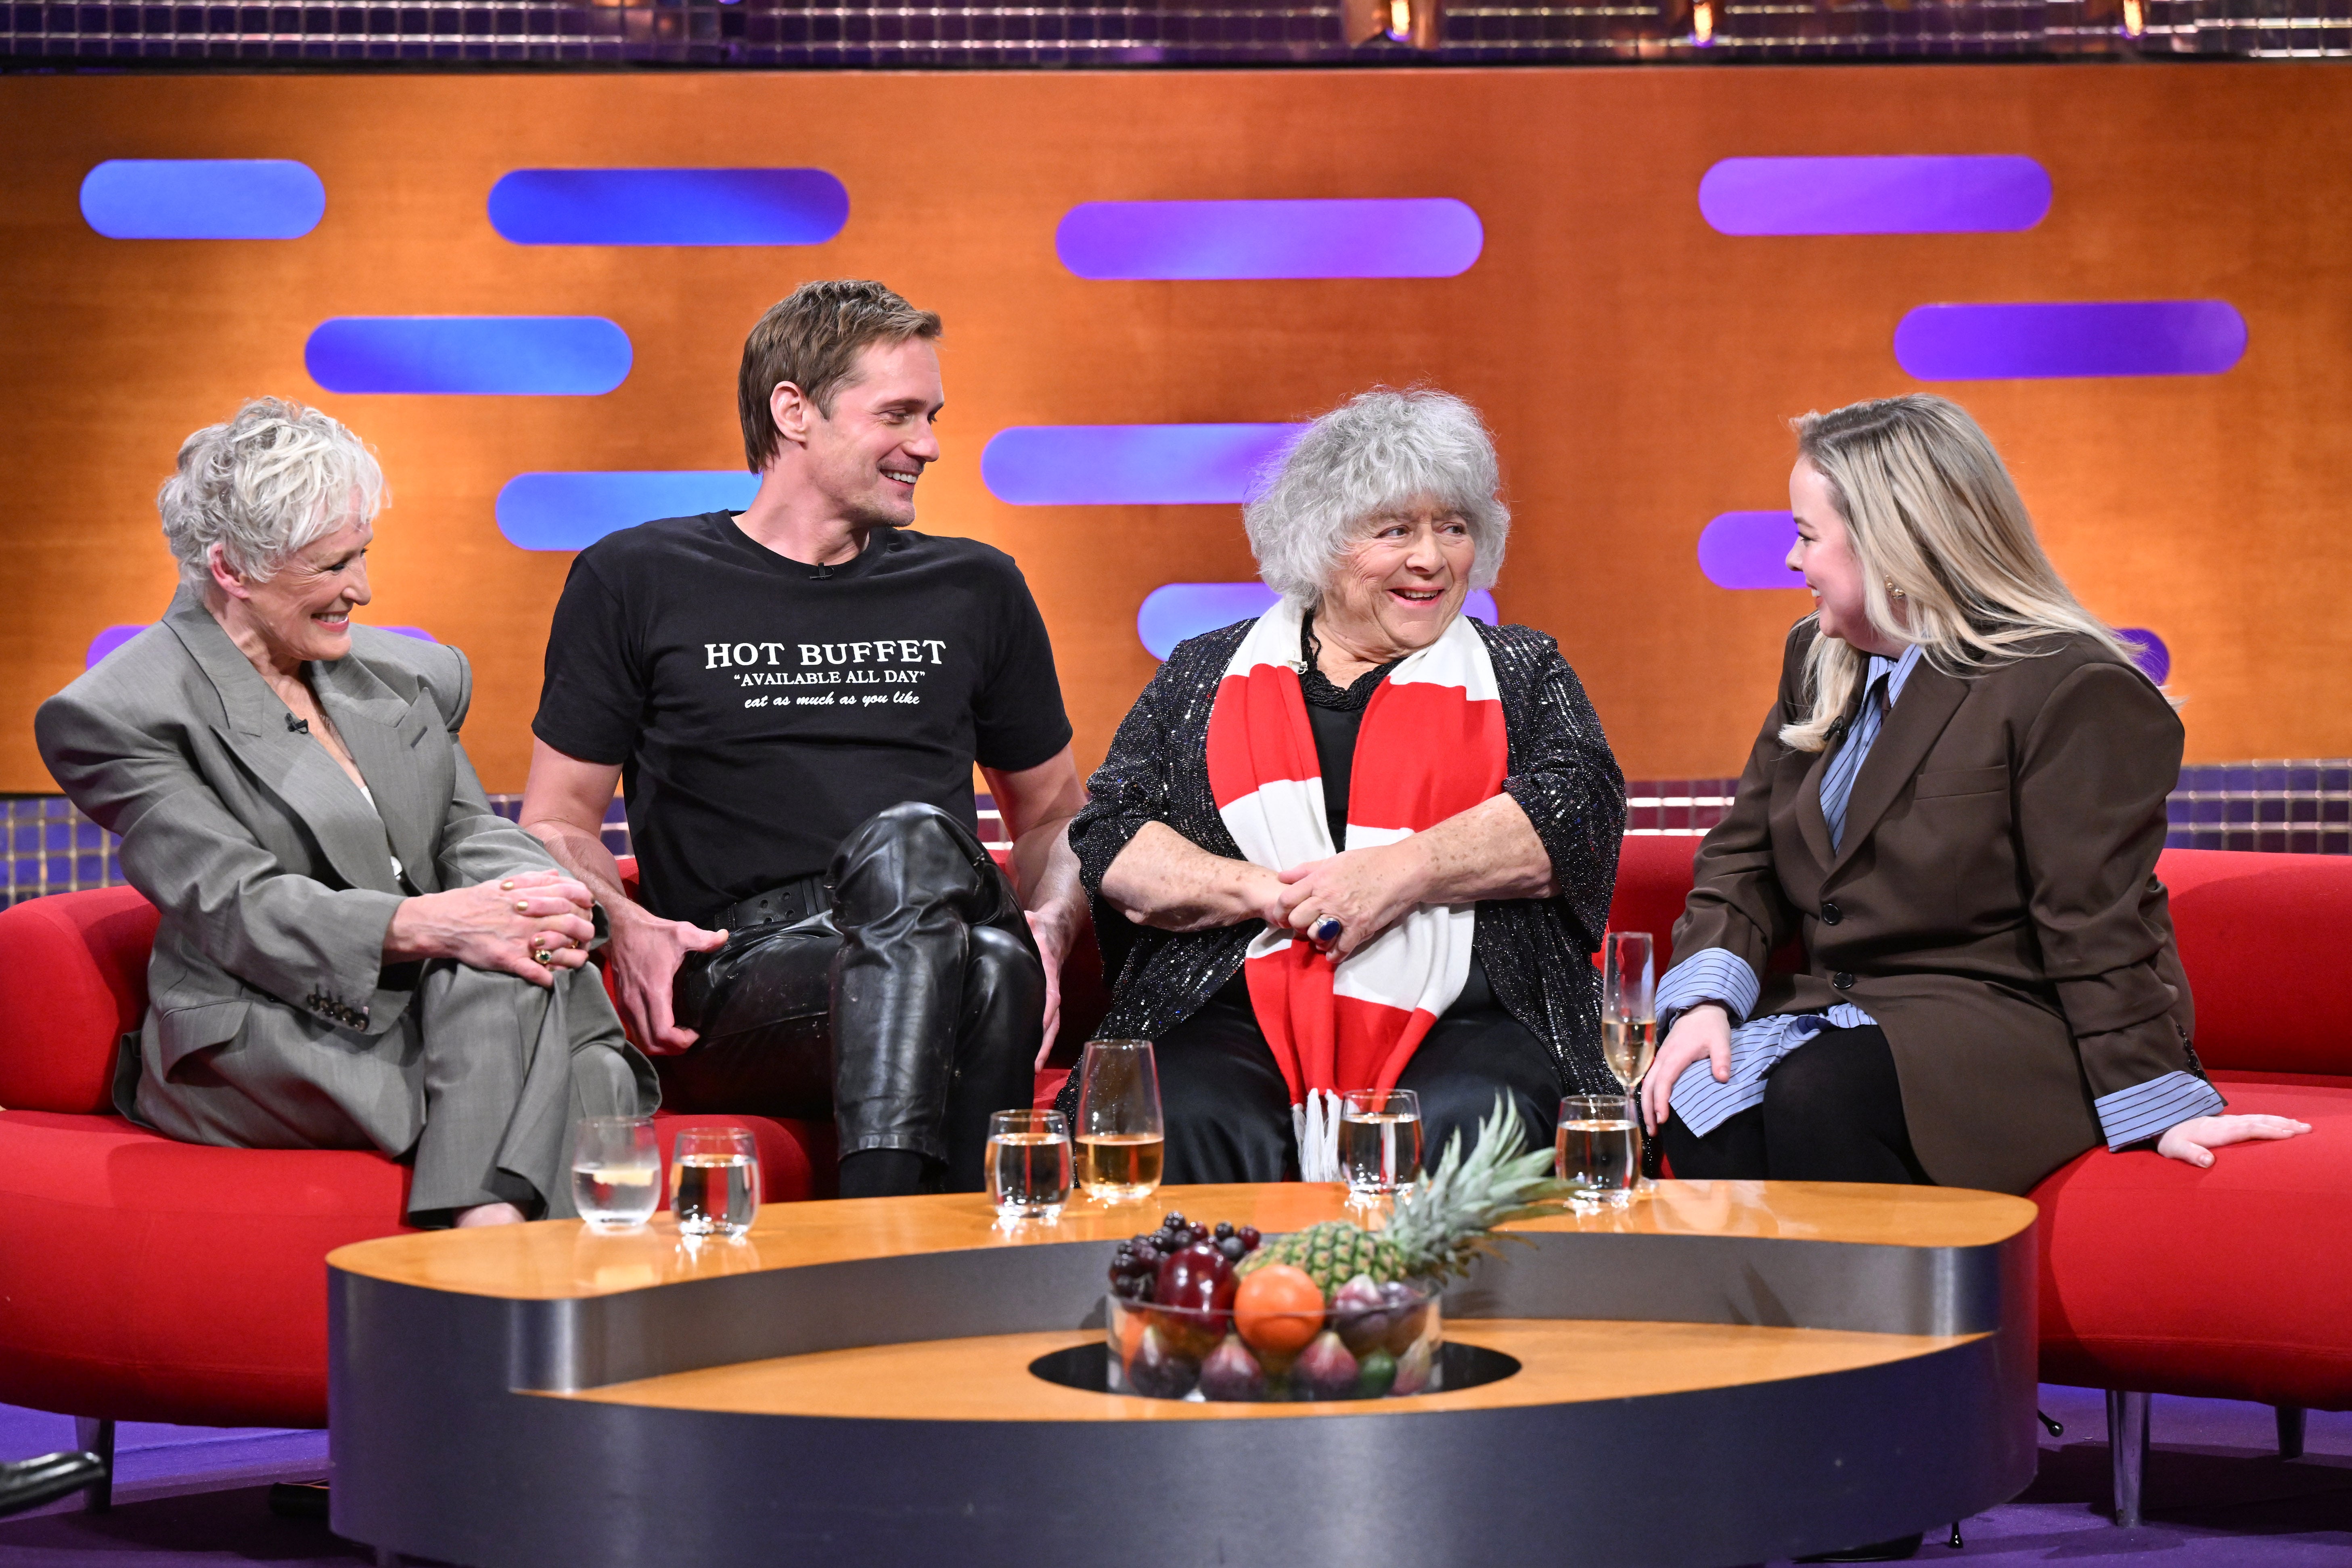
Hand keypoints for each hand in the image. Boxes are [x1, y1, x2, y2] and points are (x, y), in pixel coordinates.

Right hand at [385, 869, 597, 987]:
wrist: (443, 921)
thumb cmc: (473, 902)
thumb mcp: (503, 884)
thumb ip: (531, 879)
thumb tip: (555, 873)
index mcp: (526, 896)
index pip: (567, 893)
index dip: (583, 899)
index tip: (590, 905)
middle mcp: (526, 916)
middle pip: (569, 920)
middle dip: (585, 928)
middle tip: (588, 934)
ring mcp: (518, 938)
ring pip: (558, 947)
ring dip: (574, 955)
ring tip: (579, 959)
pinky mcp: (507, 958)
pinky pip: (534, 971)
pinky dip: (547, 978)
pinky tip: (552, 981)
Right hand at [603, 902, 728, 1054]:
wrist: (619, 929)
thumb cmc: (650, 933)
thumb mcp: (681, 933)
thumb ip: (705, 939)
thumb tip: (725, 937)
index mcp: (653, 990)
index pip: (663, 1033)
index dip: (682, 1042)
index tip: (696, 1033)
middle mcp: (636, 1003)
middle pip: (652, 1045)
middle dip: (673, 1049)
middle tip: (690, 1038)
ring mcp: (626, 1005)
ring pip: (641, 1041)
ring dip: (660, 1045)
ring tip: (679, 1036)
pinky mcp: (622, 1004)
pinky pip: (635, 1031)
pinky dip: (650, 1036)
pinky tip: (664, 1027)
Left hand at [1027, 907, 1069, 1070]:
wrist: (1055, 929)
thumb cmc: (1039, 926)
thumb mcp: (1033, 919)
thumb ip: (1027, 921)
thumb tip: (1021, 920)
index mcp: (1047, 968)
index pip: (1050, 993)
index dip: (1046, 1012)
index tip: (1040, 1028)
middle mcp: (1052, 986)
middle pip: (1053, 1019)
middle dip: (1045, 1043)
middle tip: (1035, 1067)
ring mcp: (1050, 996)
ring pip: (1051, 1026)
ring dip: (1043, 1048)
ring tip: (1033, 1072)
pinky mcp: (1045, 1002)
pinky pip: (1046, 1024)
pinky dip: (1040, 1042)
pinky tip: (1030, 1060)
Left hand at [1272, 843, 1429, 959]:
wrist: (1400, 870)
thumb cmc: (1368, 862)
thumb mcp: (1334, 860)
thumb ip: (1306, 870)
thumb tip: (1282, 877)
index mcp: (1319, 879)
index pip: (1286, 900)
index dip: (1280, 912)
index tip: (1283, 917)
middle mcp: (1327, 897)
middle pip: (1298, 920)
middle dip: (1298, 926)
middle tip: (1305, 927)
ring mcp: (1343, 914)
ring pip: (1316, 936)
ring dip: (1317, 941)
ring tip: (1322, 938)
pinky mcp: (1360, 927)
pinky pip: (1341, 948)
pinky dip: (1335, 954)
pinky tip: (1334, 953)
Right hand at [1640, 1004, 1730, 1134]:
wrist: (1700, 1010)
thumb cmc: (1710, 1026)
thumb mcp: (1721, 1040)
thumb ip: (1722, 1059)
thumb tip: (1723, 1078)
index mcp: (1676, 1055)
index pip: (1664, 1081)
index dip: (1661, 1101)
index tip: (1662, 1119)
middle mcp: (1663, 1058)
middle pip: (1648, 1086)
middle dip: (1648, 1109)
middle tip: (1652, 1131)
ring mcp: (1660, 1058)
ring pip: (1646, 1083)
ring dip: (1645, 1104)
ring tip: (1650, 1125)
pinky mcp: (1661, 1059)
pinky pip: (1649, 1079)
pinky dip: (1648, 1095)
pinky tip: (1652, 1107)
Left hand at [2155, 1113, 2311, 1167]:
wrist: (2162, 1124)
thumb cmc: (2170, 1141)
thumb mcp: (2175, 1150)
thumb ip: (2191, 1154)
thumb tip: (2207, 1161)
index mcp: (2218, 1131)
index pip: (2248, 1129)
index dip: (2268, 1131)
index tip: (2289, 1135)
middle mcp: (2227, 1123)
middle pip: (2260, 1122)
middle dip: (2284, 1125)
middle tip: (2307, 1130)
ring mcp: (2229, 1121)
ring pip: (2260, 1119)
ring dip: (2281, 1121)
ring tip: (2303, 1126)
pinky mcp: (2229, 1123)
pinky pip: (2255, 1120)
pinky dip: (2272, 1121)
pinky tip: (2282, 1123)